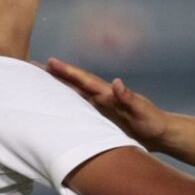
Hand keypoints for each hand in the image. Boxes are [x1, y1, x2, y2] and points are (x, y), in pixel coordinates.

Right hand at [46, 58, 170, 149]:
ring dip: (57, 86)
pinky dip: (67, 102)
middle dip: (55, 74)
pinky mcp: (101, 117)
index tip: (50, 62)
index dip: (68, 71)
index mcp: (108, 94)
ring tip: (38, 80)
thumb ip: (130, 98)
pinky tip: (56, 103)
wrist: (161, 133)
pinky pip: (79, 107)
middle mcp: (102, 96)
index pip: (84, 80)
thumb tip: (118, 83)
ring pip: (74, 93)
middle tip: (34, 65)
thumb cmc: (153, 122)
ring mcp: (101, 106)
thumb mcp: (142, 111)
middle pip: (74, 82)